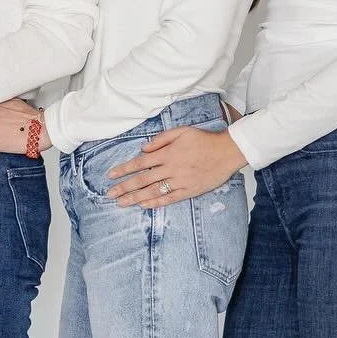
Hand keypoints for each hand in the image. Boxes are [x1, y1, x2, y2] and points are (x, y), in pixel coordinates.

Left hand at [107, 127, 245, 208]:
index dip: (124, 169)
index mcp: (167, 153)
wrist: (226, 152)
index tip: (111, 176)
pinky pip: (170, 198)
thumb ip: (161, 139)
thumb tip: (144, 148)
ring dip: (136, 198)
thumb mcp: (182, 131)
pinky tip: (144, 205)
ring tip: (122, 203)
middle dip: (124, 187)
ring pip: (153, 191)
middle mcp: (171, 168)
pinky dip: (156, 202)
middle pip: (143, 179)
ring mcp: (180, 181)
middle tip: (110, 194)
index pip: (140, 162)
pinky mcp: (189, 190)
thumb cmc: (204, 140)